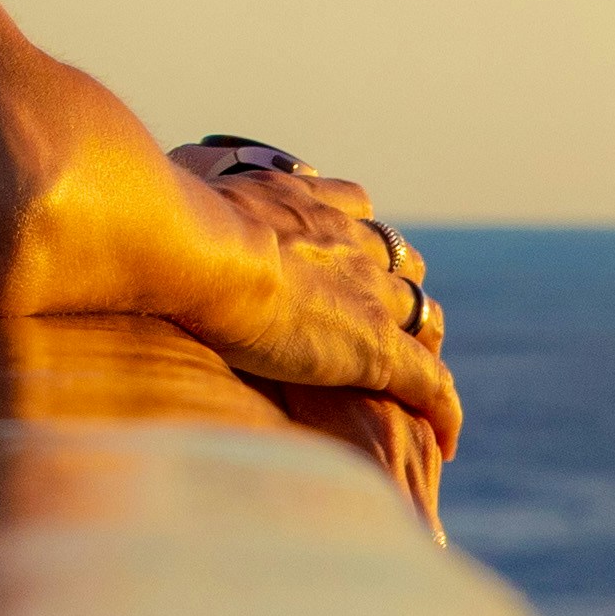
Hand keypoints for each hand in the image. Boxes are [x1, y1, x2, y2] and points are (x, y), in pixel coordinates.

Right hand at [168, 139, 460, 484]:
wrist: (198, 249)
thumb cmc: (173, 219)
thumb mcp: (186, 182)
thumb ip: (192, 182)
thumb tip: (167, 178)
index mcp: (303, 203)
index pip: (353, 207)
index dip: (356, 232)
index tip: (349, 248)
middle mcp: (347, 240)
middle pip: (397, 258)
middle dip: (397, 282)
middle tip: (388, 313)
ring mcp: (368, 294)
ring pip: (420, 314)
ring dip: (421, 339)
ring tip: (417, 373)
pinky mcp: (376, 347)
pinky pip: (428, 381)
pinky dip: (442, 407)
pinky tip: (447, 437)